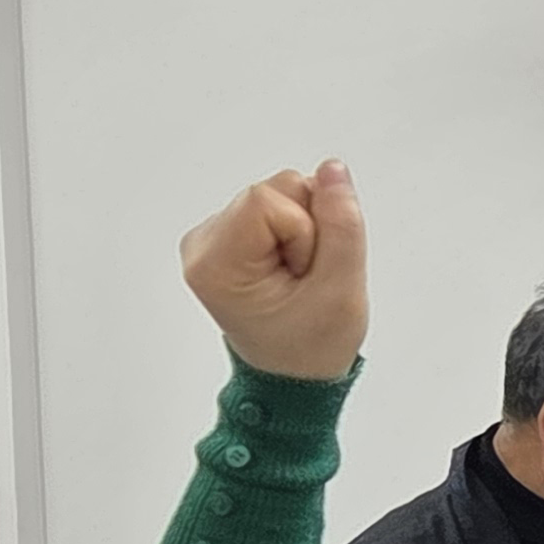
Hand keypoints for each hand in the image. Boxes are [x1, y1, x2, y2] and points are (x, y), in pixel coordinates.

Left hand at [178, 162, 366, 380]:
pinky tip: (291, 268)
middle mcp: (202, 245)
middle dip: (308, 227)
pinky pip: (276, 205)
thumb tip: (333, 169)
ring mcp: (211, 238)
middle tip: (305, 278)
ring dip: (305, 229)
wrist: (293, 374)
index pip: (271, 200)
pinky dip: (296, 231)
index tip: (305, 274)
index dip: (306, 231)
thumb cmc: (311, 345)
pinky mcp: (228, 233)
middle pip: (274, 190)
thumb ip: (342, 224)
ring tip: (300, 275)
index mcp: (215, 263)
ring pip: (279, 193)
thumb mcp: (341, 290)